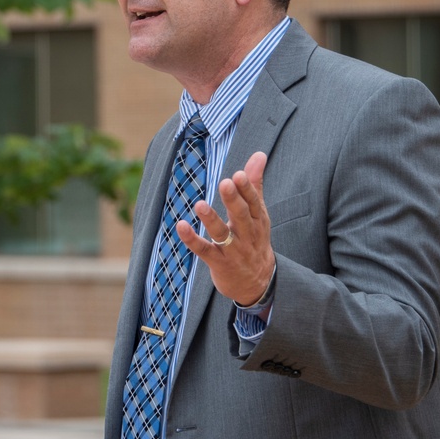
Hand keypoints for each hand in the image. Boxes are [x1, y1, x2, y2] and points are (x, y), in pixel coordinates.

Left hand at [176, 151, 274, 304]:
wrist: (257, 284)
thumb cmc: (254, 240)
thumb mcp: (258, 214)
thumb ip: (255, 184)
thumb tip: (259, 154)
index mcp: (258, 221)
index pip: (254, 203)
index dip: (247, 190)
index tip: (239, 174)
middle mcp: (247, 235)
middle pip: (241, 216)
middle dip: (233, 200)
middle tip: (225, 182)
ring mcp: (233, 251)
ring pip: (222, 234)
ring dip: (211, 219)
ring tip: (200, 205)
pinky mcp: (219, 264)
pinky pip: (205, 251)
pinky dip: (192, 240)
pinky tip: (180, 226)